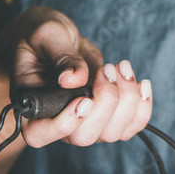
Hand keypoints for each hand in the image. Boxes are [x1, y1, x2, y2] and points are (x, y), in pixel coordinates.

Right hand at [3, 7, 152, 146]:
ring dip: (126, 100)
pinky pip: (131, 126)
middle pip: (84, 137)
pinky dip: (143, 107)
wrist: (56, 40)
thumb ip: (60, 57)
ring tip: (121, 67)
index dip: (65, 124)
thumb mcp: (46, 36)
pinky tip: (142, 83)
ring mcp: (84, 124)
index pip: (40, 135)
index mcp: (31, 107)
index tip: (84, 99)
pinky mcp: (107, 118)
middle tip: (108, 70)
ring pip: (111, 133)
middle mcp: (57, 124)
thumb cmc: (42, 38)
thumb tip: (75, 78)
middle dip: (105, 104)